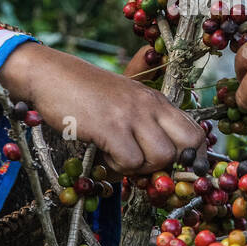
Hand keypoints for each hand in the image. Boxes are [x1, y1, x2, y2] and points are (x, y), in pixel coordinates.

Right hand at [1, 42, 206, 175]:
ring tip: (117, 157)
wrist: (49, 74)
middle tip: (144, 166)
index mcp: (157, 101)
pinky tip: (102, 154)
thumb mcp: (125, 102)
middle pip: (188, 145)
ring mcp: (132, 115)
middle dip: (170, 165)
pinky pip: (130, 162)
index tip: (176, 171)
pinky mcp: (110, 126)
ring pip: (161, 158)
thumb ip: (145, 124)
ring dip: (140, 168)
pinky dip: (117, 168)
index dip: (192, 158)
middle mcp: (150, 105)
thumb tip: (162, 163)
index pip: (196, 133)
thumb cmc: (85, 93)